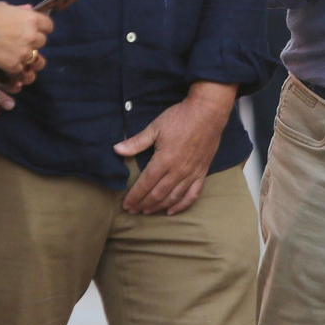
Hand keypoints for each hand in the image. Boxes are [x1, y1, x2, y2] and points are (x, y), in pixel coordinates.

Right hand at [0, 3, 51, 84]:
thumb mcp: (6, 7)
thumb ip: (20, 10)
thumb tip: (29, 9)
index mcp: (32, 19)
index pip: (49, 26)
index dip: (43, 29)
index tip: (37, 30)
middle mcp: (32, 36)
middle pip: (42, 42)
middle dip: (34, 42)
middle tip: (23, 42)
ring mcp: (24, 52)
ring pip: (37, 60)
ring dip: (32, 60)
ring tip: (26, 61)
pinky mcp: (14, 64)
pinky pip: (22, 71)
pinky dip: (18, 70)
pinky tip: (14, 69)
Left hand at [114, 80, 235, 214]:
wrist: (208, 112)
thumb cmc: (180, 117)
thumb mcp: (155, 127)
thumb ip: (137, 142)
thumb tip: (116, 149)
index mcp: (164, 160)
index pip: (145, 183)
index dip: (135, 196)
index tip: (126, 204)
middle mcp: (177, 171)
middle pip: (157, 194)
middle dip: (143, 204)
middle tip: (133, 211)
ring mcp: (191, 173)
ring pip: (173, 197)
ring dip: (159, 207)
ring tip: (147, 212)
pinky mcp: (202, 172)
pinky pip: (192, 194)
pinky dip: (182, 205)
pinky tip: (172, 211)